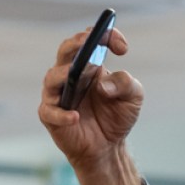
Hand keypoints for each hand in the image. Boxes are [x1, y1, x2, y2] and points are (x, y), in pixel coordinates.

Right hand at [37, 26, 145, 184]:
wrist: (107, 147)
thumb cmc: (116, 117)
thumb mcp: (133, 98)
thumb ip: (126, 84)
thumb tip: (103, 84)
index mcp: (89, 65)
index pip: (91, 41)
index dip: (104, 36)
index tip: (121, 46)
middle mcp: (69, 74)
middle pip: (66, 51)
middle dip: (77, 43)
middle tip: (89, 40)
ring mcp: (58, 94)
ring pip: (52, 77)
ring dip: (63, 74)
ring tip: (75, 73)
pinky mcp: (51, 116)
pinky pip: (51, 112)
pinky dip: (62, 114)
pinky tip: (75, 116)